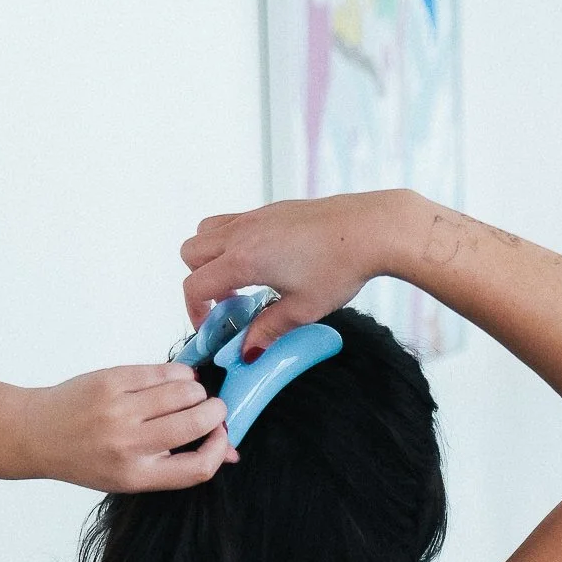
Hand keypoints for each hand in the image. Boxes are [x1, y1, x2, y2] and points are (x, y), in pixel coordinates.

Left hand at [24, 363, 233, 491]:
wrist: (37, 434)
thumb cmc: (87, 458)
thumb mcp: (132, 474)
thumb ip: (178, 463)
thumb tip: (229, 452)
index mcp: (137, 475)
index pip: (198, 467)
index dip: (220, 448)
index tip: (222, 436)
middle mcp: (129, 444)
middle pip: (197, 422)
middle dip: (215, 411)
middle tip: (212, 408)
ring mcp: (119, 410)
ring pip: (185, 390)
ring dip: (197, 390)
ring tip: (189, 393)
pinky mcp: (112, 380)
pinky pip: (163, 371)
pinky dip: (178, 373)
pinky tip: (175, 379)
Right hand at [180, 192, 408, 355]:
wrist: (371, 229)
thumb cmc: (341, 265)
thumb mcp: (302, 310)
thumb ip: (268, 330)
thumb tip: (248, 351)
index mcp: (244, 260)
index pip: (195, 286)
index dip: (196, 312)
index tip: (213, 328)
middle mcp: (242, 233)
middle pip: (191, 253)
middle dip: (200, 282)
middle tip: (227, 305)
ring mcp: (255, 217)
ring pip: (206, 231)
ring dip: (212, 258)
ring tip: (242, 282)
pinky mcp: (271, 210)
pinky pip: (232, 222)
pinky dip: (232, 244)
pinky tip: (264, 265)